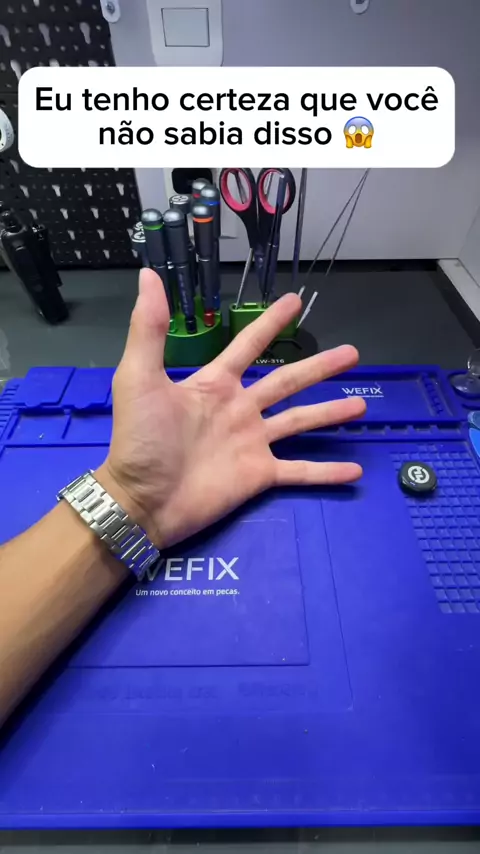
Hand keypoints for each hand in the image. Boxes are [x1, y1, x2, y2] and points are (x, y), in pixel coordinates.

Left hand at [97, 269, 365, 547]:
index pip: (249, 345)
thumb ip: (150, 328)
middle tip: (352, 353)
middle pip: (287, 381)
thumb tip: (149, 275)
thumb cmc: (140, 439)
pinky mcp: (259, 476)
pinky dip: (325, 472)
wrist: (141, 500)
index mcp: (215, 385)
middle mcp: (239, 410)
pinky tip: (354, 470)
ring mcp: (251, 444)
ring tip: (360, 406)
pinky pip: (299, 471)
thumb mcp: (140, 378)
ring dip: (329, 414)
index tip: (295, 301)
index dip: (271, 323)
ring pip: (299, 423)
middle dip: (319, 367)